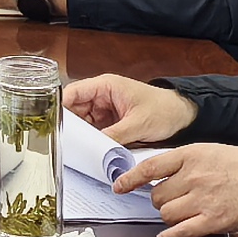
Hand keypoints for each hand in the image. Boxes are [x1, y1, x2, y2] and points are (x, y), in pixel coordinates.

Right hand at [65, 75, 193, 143]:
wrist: (182, 116)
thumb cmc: (164, 110)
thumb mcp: (138, 124)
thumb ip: (114, 135)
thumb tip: (94, 149)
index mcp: (105, 86)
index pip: (72, 93)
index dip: (60, 108)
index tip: (54, 125)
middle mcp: (101, 96)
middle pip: (74, 110)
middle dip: (70, 127)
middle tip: (66, 144)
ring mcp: (105, 110)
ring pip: (82, 123)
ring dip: (81, 136)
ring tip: (78, 150)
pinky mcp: (110, 122)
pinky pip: (94, 131)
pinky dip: (91, 140)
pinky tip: (89, 150)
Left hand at [127, 140, 237, 236]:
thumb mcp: (209, 152)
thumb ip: (184, 163)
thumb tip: (159, 178)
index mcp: (190, 155)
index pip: (150, 167)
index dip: (130, 178)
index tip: (119, 186)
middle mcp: (193, 177)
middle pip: (157, 196)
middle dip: (161, 201)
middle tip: (174, 201)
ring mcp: (203, 199)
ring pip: (166, 214)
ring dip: (170, 217)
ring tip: (184, 213)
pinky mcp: (213, 220)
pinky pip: (181, 232)